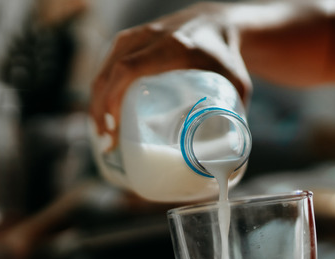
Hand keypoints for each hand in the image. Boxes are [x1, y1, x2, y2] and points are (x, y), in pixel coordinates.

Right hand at [89, 2, 251, 149]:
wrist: (216, 22)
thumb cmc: (227, 56)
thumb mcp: (237, 83)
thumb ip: (236, 116)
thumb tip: (232, 159)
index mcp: (172, 47)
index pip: (129, 69)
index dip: (114, 99)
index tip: (115, 128)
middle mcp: (148, 38)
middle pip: (110, 73)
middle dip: (101, 110)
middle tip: (108, 142)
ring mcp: (135, 36)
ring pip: (104, 70)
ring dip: (98, 103)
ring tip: (105, 134)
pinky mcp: (129, 40)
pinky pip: (106, 66)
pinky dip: (101, 91)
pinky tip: (104, 114)